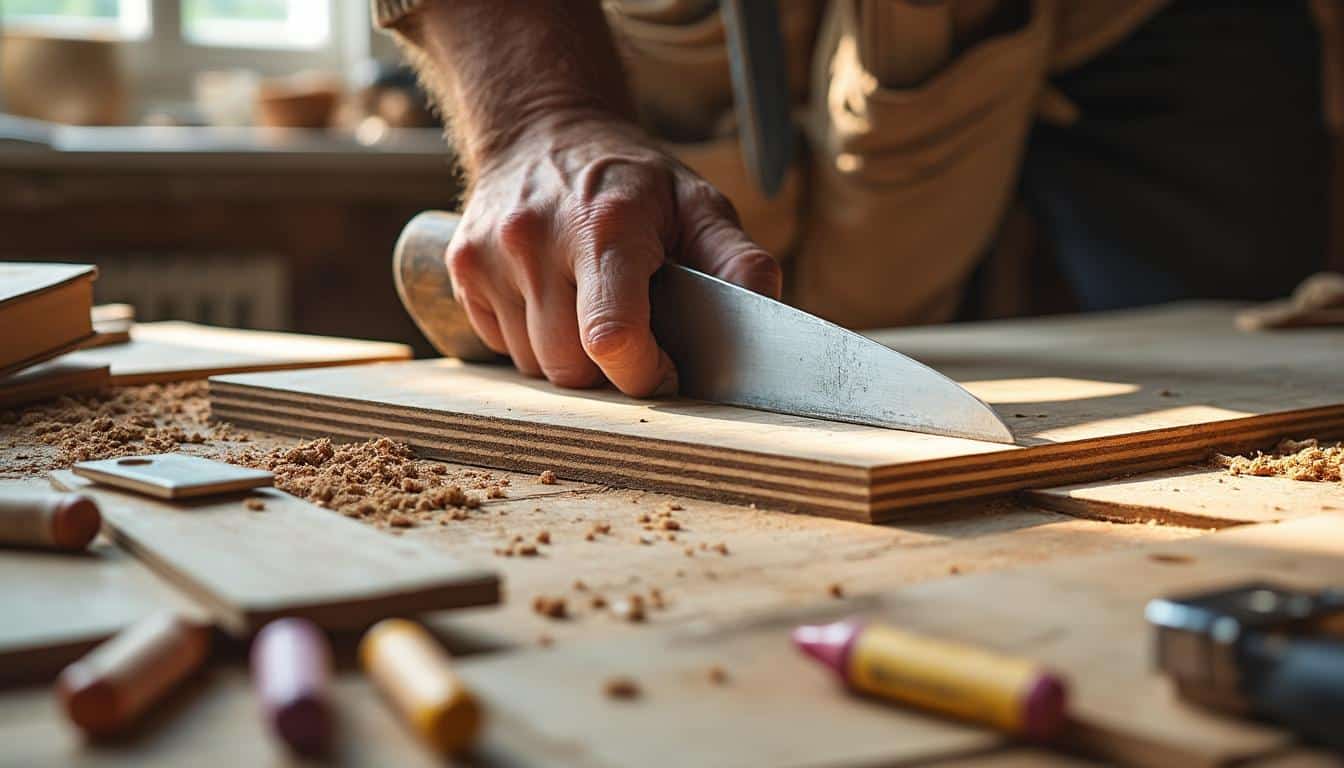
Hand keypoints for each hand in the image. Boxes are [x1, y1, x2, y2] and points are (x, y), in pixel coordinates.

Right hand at [446, 111, 780, 395]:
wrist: (540, 129)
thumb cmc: (631, 179)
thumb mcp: (697, 203)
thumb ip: (737, 259)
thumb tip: (769, 314)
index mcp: (604, 226)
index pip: (611, 339)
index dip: (645, 373)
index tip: (665, 367)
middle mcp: (536, 239)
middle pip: (570, 367)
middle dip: (608, 372)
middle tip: (634, 337)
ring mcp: (490, 255)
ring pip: (533, 365)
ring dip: (569, 359)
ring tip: (590, 309)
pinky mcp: (462, 268)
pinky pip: (499, 346)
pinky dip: (532, 342)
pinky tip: (553, 301)